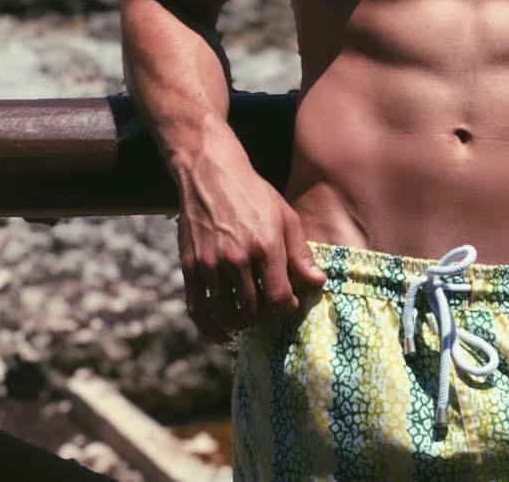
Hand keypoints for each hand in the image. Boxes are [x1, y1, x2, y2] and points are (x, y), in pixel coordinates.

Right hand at [176, 141, 324, 343]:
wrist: (210, 173)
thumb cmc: (253, 193)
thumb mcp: (285, 215)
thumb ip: (300, 253)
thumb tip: (317, 283)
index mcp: (265, 246)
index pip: (280, 298)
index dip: (288, 306)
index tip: (289, 302)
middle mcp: (237, 259)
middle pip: (254, 309)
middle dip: (265, 314)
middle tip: (269, 308)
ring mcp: (210, 265)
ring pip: (227, 314)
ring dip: (241, 323)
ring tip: (250, 318)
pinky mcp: (190, 267)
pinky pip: (198, 310)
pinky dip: (210, 330)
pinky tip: (223, 336)